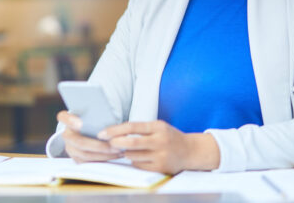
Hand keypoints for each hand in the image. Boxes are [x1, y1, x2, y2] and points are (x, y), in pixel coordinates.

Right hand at [57, 110, 122, 162]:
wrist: (89, 131)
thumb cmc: (94, 120)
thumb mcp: (93, 114)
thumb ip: (97, 114)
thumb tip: (110, 118)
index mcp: (67, 119)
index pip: (63, 117)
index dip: (70, 121)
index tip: (80, 124)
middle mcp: (66, 134)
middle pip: (79, 142)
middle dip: (98, 145)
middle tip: (113, 144)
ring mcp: (70, 148)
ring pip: (85, 154)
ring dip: (103, 154)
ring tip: (118, 150)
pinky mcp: (76, 158)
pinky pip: (89, 162)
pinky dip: (103, 159)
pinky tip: (115, 154)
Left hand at [99, 120, 219, 173]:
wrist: (191, 151)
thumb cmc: (169, 137)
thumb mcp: (158, 127)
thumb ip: (141, 129)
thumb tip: (116, 133)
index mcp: (158, 127)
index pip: (132, 126)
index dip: (115, 130)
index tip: (103, 133)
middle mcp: (160, 141)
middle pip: (132, 143)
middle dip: (116, 143)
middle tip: (107, 143)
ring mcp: (161, 155)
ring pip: (133, 156)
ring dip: (125, 153)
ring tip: (125, 149)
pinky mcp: (161, 167)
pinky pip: (139, 165)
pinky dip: (134, 161)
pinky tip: (138, 158)